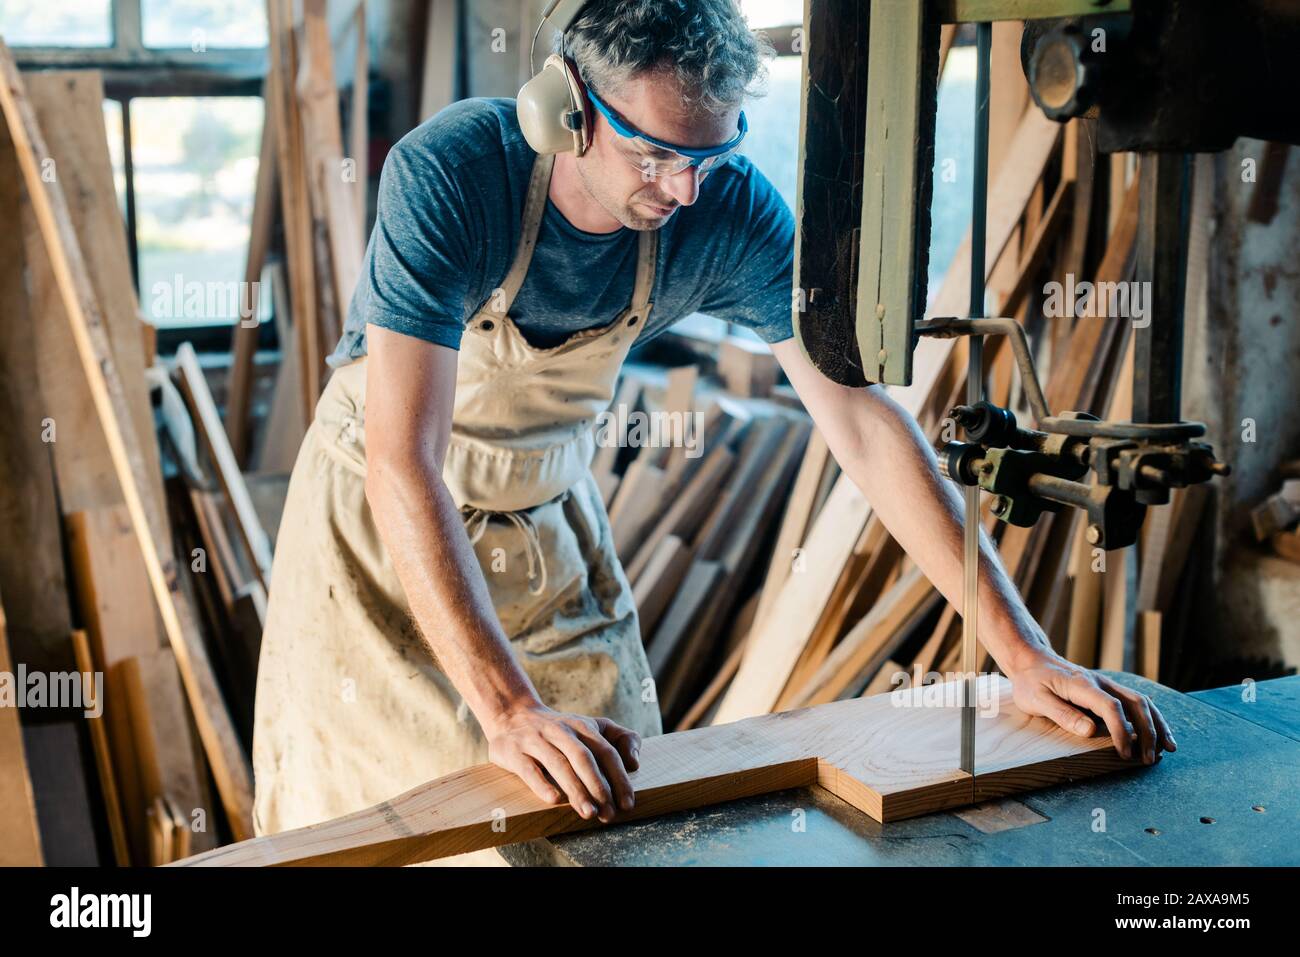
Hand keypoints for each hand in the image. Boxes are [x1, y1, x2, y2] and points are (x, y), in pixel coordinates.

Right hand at [484, 703, 640, 822]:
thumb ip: (620, 738)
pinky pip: (529, 769)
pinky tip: (554, 800)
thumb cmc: (560, 730)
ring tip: (589, 813)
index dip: (618, 777)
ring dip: (575, 790)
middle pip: (583, 757)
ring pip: (558, 764)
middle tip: (609, 813)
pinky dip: (542, 784)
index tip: (627, 803)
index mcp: (582, 726)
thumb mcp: (591, 726)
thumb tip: (635, 763)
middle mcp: (560, 731)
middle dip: (598, 786)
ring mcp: (535, 740)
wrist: (511, 714)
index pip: (605, 751)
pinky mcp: (513, 751)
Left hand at [1006, 648, 1176, 763]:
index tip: (1125, 754)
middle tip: (1148, 759)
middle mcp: (1100, 683)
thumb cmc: (1031, 682)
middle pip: (1135, 703)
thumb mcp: (1036, 699)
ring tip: (1166, 749)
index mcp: (1082, 684)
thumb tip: (1090, 731)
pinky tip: (1159, 735)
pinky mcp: (1108, 691)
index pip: (1111, 707)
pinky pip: (1137, 703)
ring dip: (1157, 725)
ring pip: (1142, 702)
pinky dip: (1151, 718)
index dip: (1121, 731)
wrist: (1032, 661)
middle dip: (1147, 732)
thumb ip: (1062, 714)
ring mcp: (1107, 685)